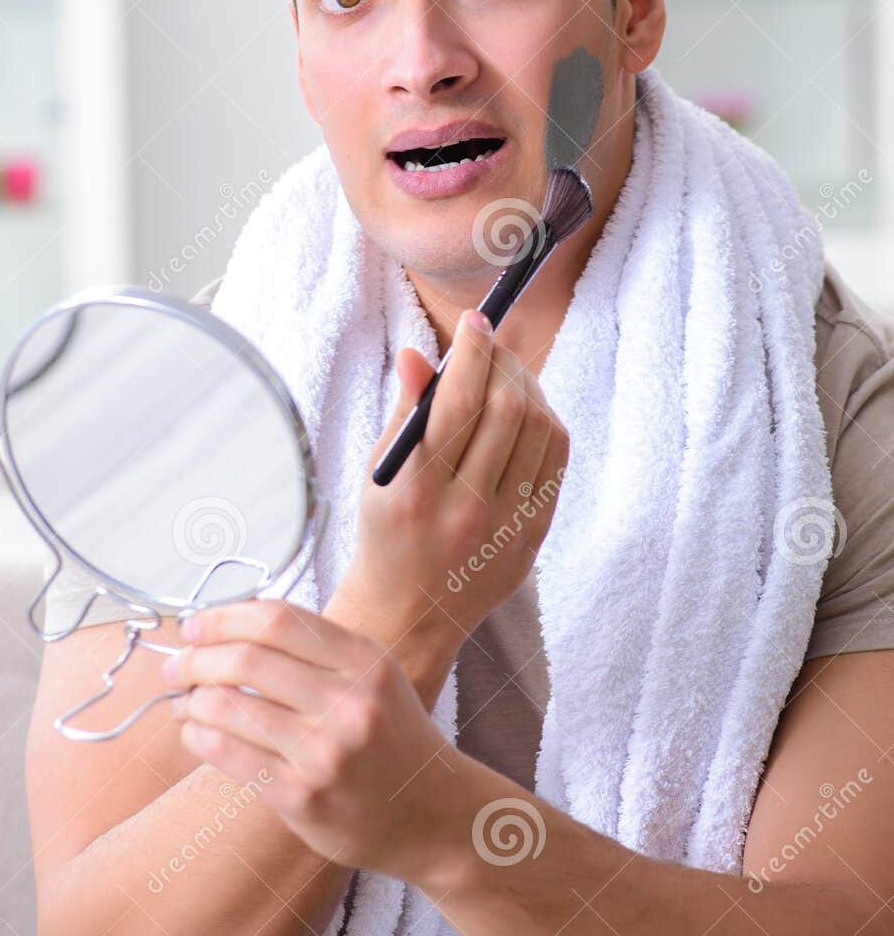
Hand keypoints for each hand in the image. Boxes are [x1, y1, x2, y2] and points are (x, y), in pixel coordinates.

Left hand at [161, 598, 455, 879]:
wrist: (432, 815)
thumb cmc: (392, 739)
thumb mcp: (374, 677)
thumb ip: (316, 649)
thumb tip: (229, 626)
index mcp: (366, 662)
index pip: (276, 620)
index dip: (223, 618)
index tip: (195, 626)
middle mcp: (349, 703)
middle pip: (246, 658)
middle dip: (195, 658)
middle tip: (176, 666)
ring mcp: (325, 752)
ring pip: (228, 707)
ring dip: (190, 700)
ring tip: (183, 703)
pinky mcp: (302, 797)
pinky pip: (228, 755)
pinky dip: (197, 738)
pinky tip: (193, 733)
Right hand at [341, 308, 567, 662]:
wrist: (409, 614)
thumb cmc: (385, 534)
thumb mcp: (379, 475)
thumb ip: (404, 413)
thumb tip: (418, 353)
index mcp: (418, 491)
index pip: (456, 402)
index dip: (471, 350)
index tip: (473, 321)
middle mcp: (467, 510)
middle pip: (507, 409)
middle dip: (502, 361)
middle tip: (488, 342)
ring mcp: (507, 527)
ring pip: (541, 430)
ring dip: (527, 387)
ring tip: (505, 374)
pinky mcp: (534, 536)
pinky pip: (556, 461)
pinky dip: (545, 423)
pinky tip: (525, 411)